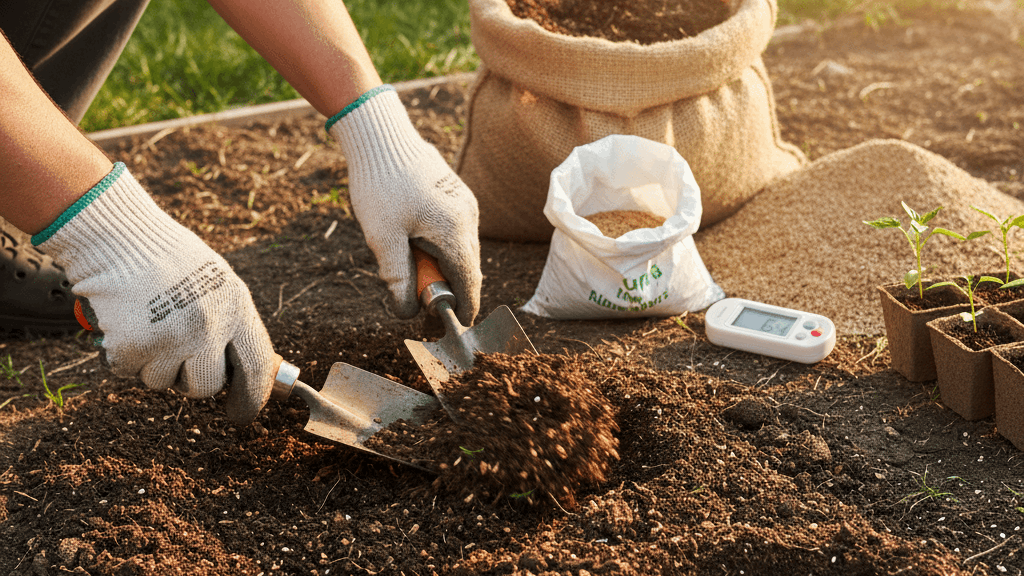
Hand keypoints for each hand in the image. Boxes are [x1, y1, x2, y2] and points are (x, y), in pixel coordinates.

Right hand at [34, 163, 275, 423]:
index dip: (252, 397)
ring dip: (155, 365)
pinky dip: (125, 357)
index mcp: (236, 308)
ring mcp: (170, 339)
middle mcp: (208, 328)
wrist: (118, 238)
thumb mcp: (219, 284)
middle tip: (178, 355)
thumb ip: (233, 324)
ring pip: (165, 383)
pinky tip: (128, 325)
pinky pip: (131, 372)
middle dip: (192, 380)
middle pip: (207, 386)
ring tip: (151, 326)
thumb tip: (252, 370)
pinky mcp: (133, 347)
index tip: (242, 413)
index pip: (257, 368)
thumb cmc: (168, 259)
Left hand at [327, 85, 481, 325]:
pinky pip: (455, 231)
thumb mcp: (382, 238)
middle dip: (447, 286)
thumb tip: (407, 313)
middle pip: (467, 267)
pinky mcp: (456, 195)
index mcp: (454, 231)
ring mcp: (465, 204)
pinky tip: (414, 240)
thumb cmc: (379, 185)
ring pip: (461, 249)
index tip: (455, 325)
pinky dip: (441, 246)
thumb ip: (398, 278)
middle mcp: (468, 218)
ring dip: (441, 265)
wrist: (381, 136)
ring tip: (410, 262)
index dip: (464, 307)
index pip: (469, 282)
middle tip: (419, 297)